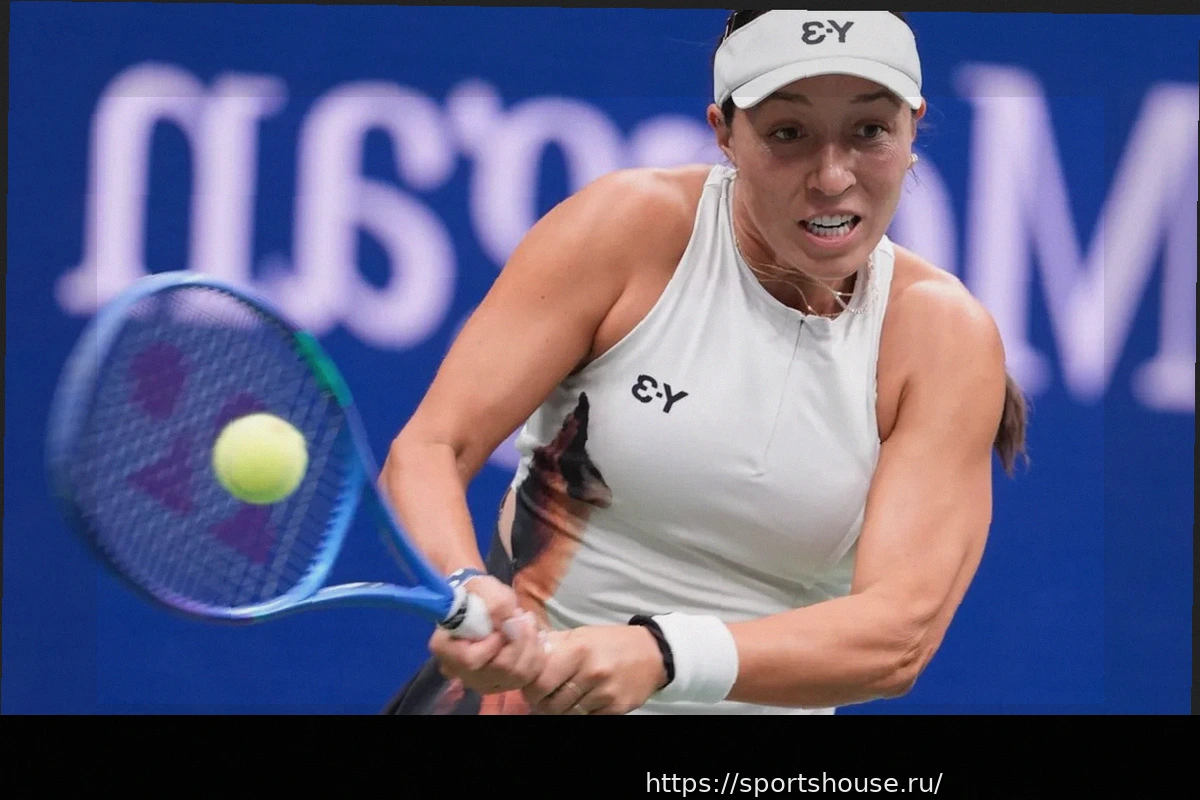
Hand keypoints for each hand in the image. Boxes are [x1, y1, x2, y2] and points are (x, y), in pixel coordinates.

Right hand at [428, 575, 546, 694]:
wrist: (483, 603)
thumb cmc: (479, 594)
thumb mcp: (485, 589)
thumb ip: (497, 606)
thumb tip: (511, 625)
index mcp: (445, 648)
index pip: (470, 660)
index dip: (493, 642)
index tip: (503, 621)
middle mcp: (460, 672)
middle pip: (499, 670)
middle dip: (520, 639)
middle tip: (522, 616)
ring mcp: (481, 681)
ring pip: (517, 675)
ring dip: (531, 645)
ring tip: (529, 622)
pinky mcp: (500, 683)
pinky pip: (527, 678)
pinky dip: (537, 655)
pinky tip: (537, 637)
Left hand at [522, 624, 666, 714]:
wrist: (653, 653)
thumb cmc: (610, 642)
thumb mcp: (581, 635)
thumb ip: (554, 645)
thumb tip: (525, 654)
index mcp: (578, 650)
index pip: (540, 681)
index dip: (530, 688)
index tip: (531, 687)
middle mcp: (592, 672)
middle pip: (551, 703)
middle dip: (542, 703)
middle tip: (542, 698)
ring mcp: (605, 693)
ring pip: (567, 714)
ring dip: (559, 710)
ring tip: (560, 700)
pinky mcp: (616, 709)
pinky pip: (586, 718)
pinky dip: (579, 713)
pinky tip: (581, 702)